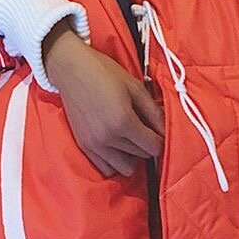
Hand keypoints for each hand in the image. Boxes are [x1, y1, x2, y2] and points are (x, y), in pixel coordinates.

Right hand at [43, 18, 164, 178]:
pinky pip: (106, 169)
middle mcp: (108, 138)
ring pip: (125, 168)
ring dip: (133, 156)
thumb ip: (153, 111)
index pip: (153, 146)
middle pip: (141, 156)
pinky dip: (116, 161)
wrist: (72, 69)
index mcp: (123, 121)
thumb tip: (166, 129)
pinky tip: (118, 145)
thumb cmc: (105, 72)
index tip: (159, 130)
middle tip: (145, 128)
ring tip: (131, 138)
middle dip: (147, 144)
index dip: (160, 139)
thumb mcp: (135, 86)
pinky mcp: (84, 146)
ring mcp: (94, 145)